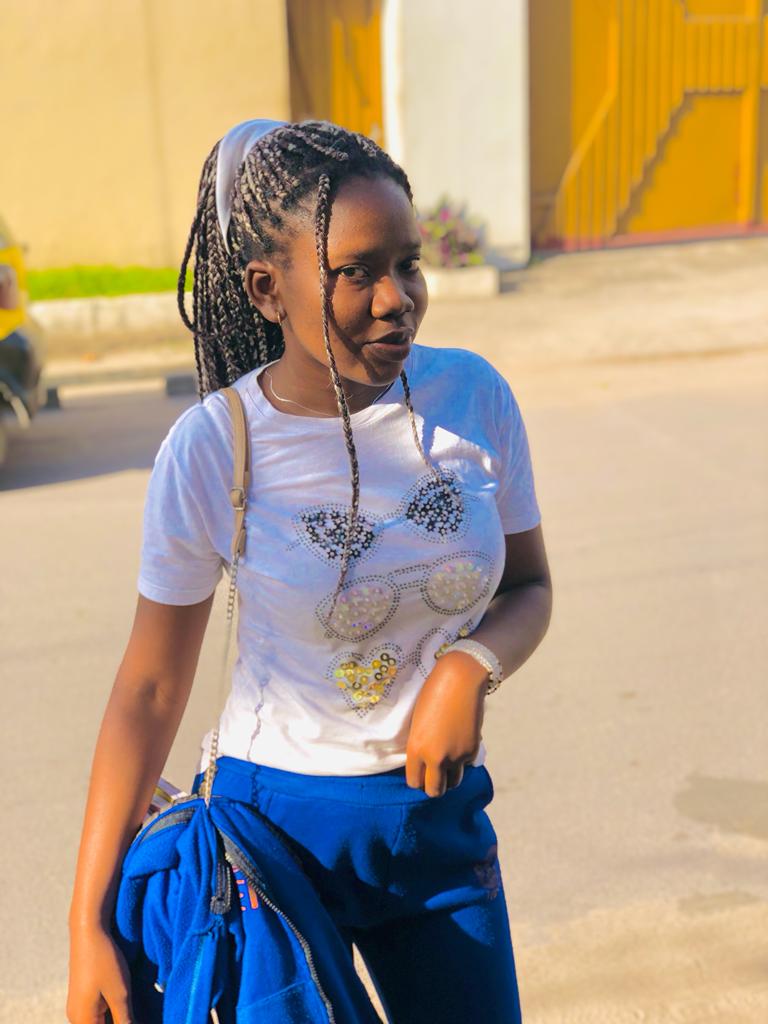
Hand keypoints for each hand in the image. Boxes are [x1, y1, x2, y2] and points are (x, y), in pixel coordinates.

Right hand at [67, 924, 136, 1023]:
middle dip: (122, 1021)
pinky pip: (98, 1012)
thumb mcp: (120, 994)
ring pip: (101, 1020)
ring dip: (118, 1018)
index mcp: (82, 1021)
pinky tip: (127, 1002)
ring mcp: (78, 1006)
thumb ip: (125, 1021)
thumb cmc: (104, 961)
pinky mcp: (83, 996)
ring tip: (135, 1008)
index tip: (136, 1016)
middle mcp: (76, 1018)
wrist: (88, 931)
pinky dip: (112, 1011)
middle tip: (137, 1011)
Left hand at [405, 650, 488, 797]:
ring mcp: (456, 756)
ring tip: (447, 763)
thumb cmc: (433, 694)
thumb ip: (420, 745)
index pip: (414, 782)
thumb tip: (425, 763)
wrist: (460, 680)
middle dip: (433, 786)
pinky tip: (459, 743)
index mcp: (416, 749)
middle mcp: (436, 757)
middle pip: (434, 791)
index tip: (420, 773)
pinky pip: (465, 765)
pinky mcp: (472, 750)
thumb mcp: (418, 722)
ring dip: (449, 777)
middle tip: (433, 775)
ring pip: (453, 783)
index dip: (417, 780)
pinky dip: (462, 760)